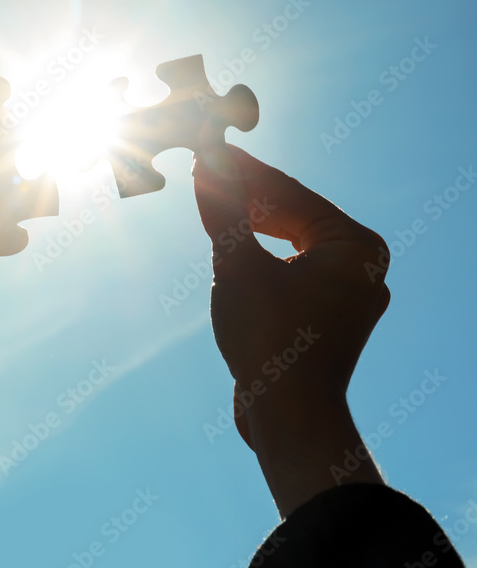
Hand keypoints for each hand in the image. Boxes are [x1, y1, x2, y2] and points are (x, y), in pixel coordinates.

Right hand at [193, 145, 389, 515]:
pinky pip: (290, 272)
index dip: (244, 171)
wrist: (289, 417)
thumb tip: (207, 161)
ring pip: (290, 244)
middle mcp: (363, 267)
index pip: (291, 194)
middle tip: (205, 169)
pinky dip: (259, 257)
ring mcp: (347, 295)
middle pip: (294, 216)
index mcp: (357, 247)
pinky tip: (231, 246)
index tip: (209, 149)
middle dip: (247, 195)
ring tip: (212, 202)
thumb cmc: (271, 339)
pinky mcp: (327, 318)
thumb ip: (225, 210)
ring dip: (250, 224)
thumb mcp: (238, 265)